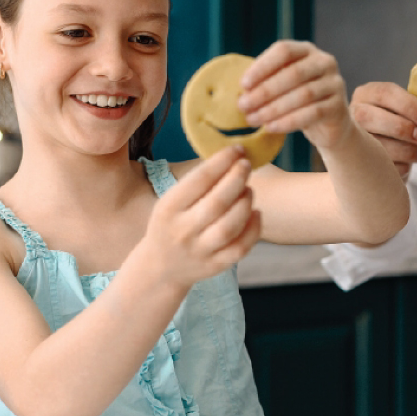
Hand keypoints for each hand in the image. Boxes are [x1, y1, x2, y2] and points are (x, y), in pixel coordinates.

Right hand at [139, 146, 260, 288]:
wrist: (160, 266)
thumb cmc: (171, 223)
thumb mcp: (171, 201)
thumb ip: (196, 184)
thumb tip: (231, 156)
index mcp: (168, 208)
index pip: (199, 180)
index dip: (222, 161)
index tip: (237, 149)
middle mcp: (182, 231)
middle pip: (217, 202)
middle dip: (237, 179)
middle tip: (246, 165)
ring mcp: (199, 251)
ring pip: (230, 226)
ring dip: (245, 203)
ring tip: (249, 189)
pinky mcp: (215, 265)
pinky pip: (240, 248)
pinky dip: (253, 229)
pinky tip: (256, 213)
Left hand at [238, 40, 352, 151]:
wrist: (328, 124)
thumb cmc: (297, 101)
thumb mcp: (282, 85)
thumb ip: (265, 81)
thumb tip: (239, 90)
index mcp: (306, 50)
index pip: (284, 50)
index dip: (262, 66)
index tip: (242, 85)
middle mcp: (324, 62)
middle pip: (293, 73)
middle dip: (264, 91)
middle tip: (243, 105)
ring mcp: (335, 83)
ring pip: (302, 95)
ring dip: (273, 108)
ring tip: (253, 119)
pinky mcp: (338, 106)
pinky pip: (312, 113)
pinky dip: (288, 121)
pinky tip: (271, 127)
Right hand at [350, 81, 416, 179]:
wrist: (386, 150)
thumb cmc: (399, 123)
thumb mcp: (404, 110)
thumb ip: (416, 109)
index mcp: (367, 94)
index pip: (385, 93)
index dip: (409, 105)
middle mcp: (354, 114)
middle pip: (370, 117)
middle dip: (402, 128)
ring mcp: (352, 139)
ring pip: (374, 144)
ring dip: (406, 151)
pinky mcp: (357, 162)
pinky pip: (379, 165)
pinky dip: (399, 167)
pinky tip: (409, 164)